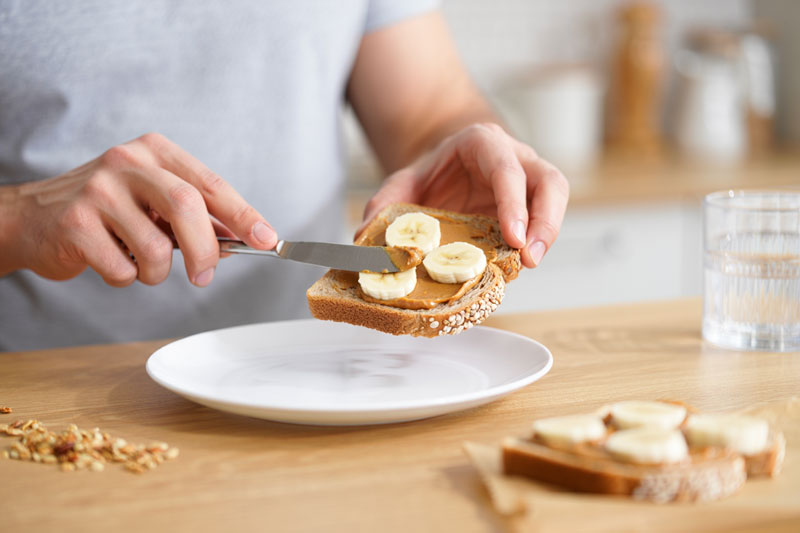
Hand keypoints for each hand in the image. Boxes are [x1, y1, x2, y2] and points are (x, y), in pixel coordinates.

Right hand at [0, 133, 276, 285]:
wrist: (34, 218)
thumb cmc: (107, 211)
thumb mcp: (154, 202)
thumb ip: (196, 217)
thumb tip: (242, 240)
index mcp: (155, 152)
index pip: (210, 184)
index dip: (243, 214)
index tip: (267, 239)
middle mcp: (128, 163)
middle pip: (188, 207)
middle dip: (206, 251)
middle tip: (204, 277)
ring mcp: (99, 190)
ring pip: (155, 248)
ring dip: (156, 272)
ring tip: (140, 264)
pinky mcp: (75, 223)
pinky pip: (123, 269)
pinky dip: (125, 278)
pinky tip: (111, 262)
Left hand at [359, 123, 568, 267]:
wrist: (444, 171)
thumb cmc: (429, 176)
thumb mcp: (403, 183)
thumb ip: (384, 204)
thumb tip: (364, 235)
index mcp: (483, 143)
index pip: (507, 168)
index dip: (512, 202)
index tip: (512, 237)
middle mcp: (515, 157)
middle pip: (550, 181)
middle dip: (545, 220)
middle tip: (528, 257)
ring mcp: (529, 180)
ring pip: (557, 198)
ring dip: (548, 233)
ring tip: (529, 263)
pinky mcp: (533, 204)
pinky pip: (545, 221)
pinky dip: (537, 242)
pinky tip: (518, 264)